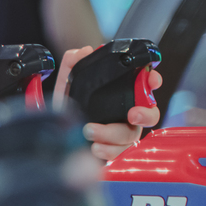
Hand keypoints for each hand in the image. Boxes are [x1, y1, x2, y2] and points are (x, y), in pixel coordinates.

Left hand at [53, 46, 162, 160]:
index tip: (152, 81)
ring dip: (112, 134)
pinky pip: (118, 154)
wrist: (52, 134)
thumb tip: (84, 51)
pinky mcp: (112, 152)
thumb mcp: (66, 84)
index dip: (153, 81)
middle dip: (146, 114)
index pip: (146, 85)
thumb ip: (72, 64)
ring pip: (130, 136)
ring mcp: (121, 135)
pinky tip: (94, 148)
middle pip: (149, 114)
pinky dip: (107, 152)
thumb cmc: (67, 108)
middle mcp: (126, 114)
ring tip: (89, 132)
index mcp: (122, 94)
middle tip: (132, 114)